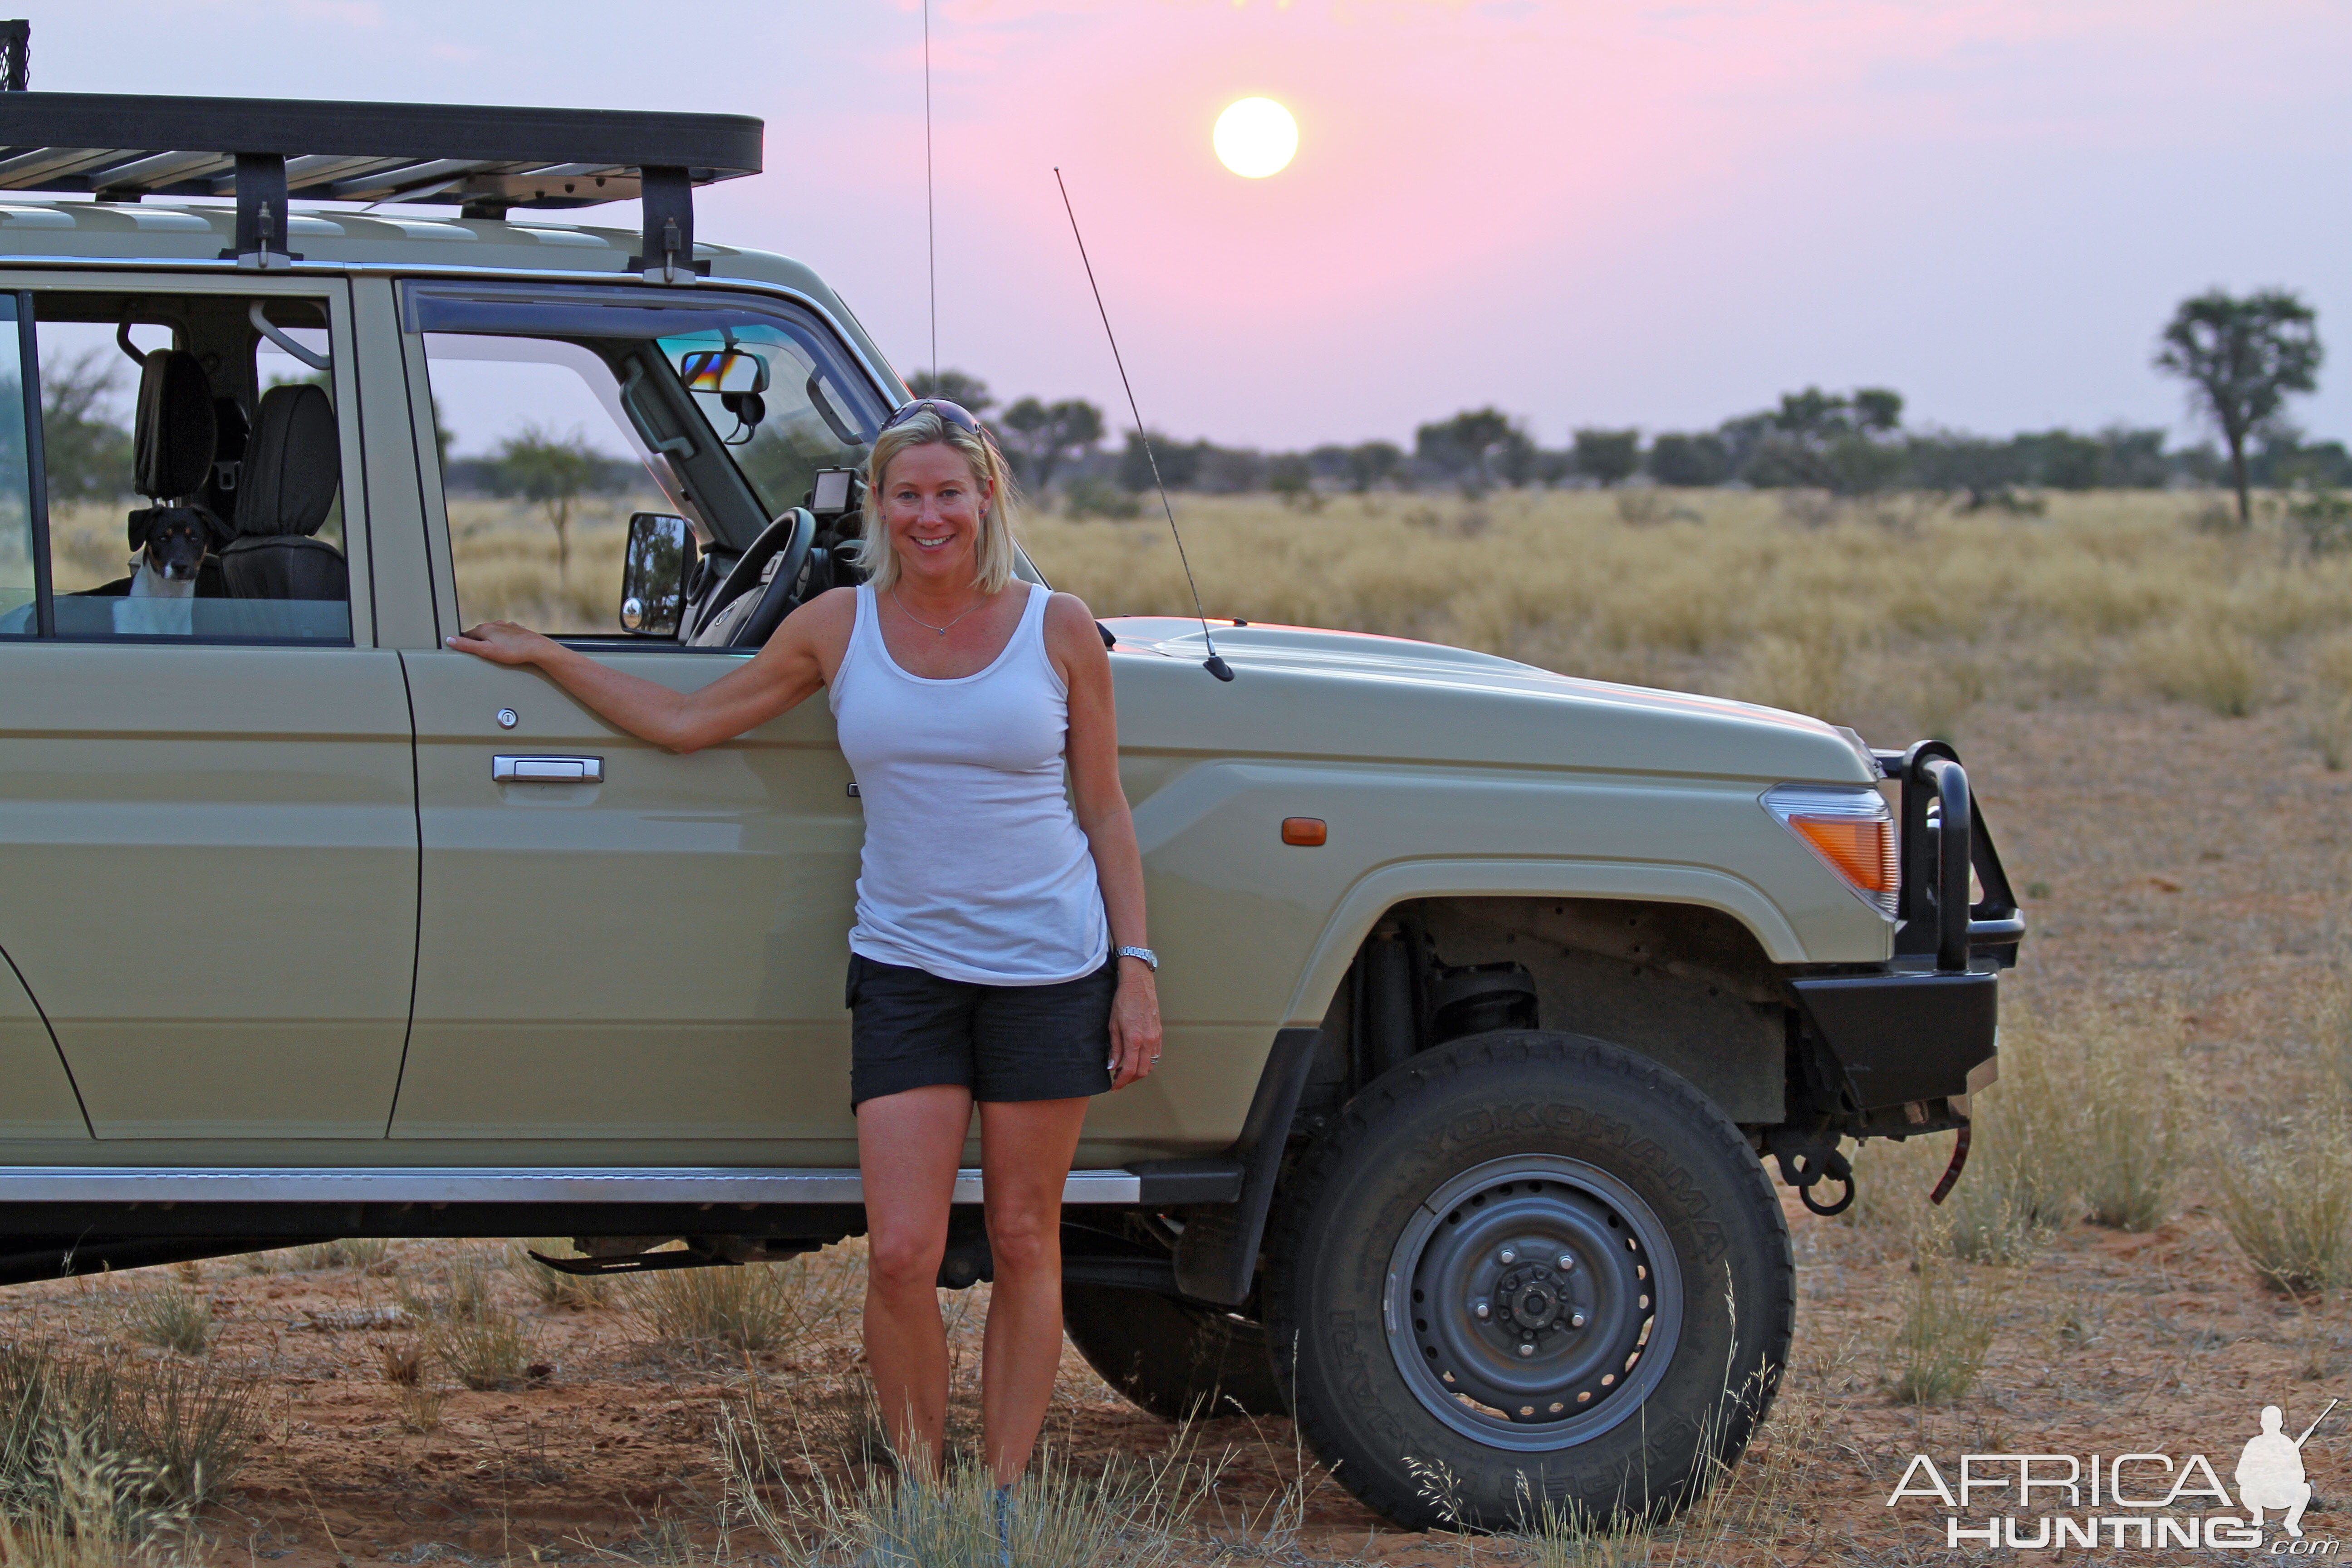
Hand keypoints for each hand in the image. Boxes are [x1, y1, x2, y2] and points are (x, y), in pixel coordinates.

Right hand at [447, 620, 556, 666]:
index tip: (464, 651)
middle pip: (480, 633)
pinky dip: (503, 639)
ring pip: (494, 632)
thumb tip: (450, 640)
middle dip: (478, 641)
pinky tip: (506, 646)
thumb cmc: (512, 651)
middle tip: (479, 653)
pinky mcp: (517, 630)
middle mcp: (495, 624)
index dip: (464, 643)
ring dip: (491, 640)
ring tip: (493, 651)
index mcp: (485, 628)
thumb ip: (467, 646)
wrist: (537, 648)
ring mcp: (507, 626)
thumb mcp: (486, 651)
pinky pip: (506, 634)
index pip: (467, 635)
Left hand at [1107, 959, 1161, 1090]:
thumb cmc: (1123, 1002)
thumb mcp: (1113, 1025)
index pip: (1129, 1069)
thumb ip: (1115, 1048)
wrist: (1139, 985)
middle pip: (1142, 1071)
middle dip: (1129, 1079)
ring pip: (1150, 1065)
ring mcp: (1156, 1038)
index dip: (1121, 1082)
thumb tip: (1112, 1066)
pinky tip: (1136, 1059)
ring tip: (1126, 1070)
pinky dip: (1146, 1062)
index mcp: (1134, 1039)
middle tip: (1117, 1078)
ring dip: (1138, 1072)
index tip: (1114, 1086)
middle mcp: (1148, 1041)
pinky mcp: (1159, 1034)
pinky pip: (1155, 1055)